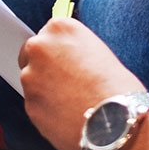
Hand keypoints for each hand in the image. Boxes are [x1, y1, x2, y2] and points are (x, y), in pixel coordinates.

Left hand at [18, 18, 145, 149]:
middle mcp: (40, 47)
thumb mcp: (98, 50)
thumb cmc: (118, 88)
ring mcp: (30, 76)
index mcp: (59, 28)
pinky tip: (67, 115)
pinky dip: (46, 110)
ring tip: (71, 102)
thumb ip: (74, 49)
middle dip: (43, 66)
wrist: (118, 121)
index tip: (65, 60)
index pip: (48, 33)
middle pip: (31, 53)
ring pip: (31, 81)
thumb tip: (66, 58)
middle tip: (65, 81)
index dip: (57, 50)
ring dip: (44, 89)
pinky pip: (35, 105)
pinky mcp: (29, 104)